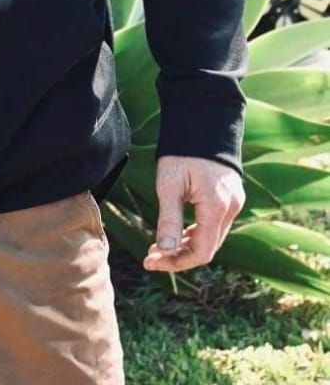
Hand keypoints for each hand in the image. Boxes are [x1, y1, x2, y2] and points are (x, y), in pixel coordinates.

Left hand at [143, 154, 244, 272]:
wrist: (203, 122)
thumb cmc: (182, 152)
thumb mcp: (169, 184)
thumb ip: (169, 219)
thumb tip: (165, 250)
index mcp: (217, 207)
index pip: (201, 252)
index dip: (176, 262)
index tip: (150, 262)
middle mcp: (231, 209)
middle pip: (208, 248)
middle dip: (178, 256)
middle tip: (150, 256)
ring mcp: (234, 203)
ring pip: (212, 238)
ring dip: (186, 246)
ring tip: (158, 247)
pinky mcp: (231, 198)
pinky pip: (215, 225)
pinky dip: (196, 233)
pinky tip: (176, 234)